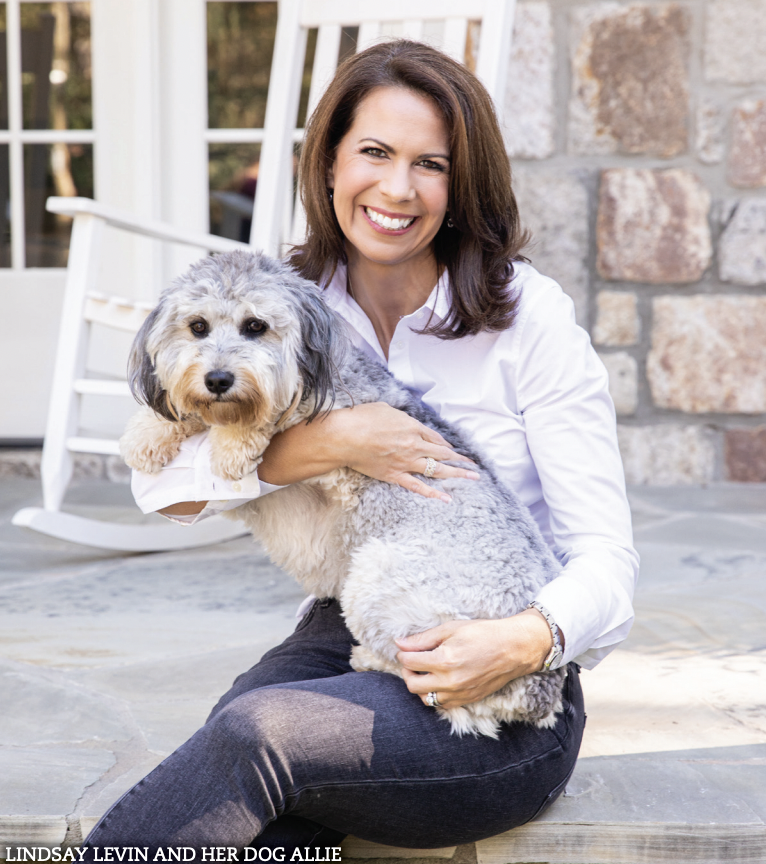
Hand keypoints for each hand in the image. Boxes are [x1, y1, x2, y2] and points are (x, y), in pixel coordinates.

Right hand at [259, 402, 478, 501]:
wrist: (345, 436)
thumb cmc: (362, 418)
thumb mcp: (386, 409)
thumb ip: (401, 418)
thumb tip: (406, 424)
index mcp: (413, 427)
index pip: (435, 437)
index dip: (445, 444)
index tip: (452, 449)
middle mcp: (414, 445)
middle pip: (443, 453)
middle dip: (460, 459)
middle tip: (473, 465)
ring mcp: (406, 462)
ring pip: (437, 469)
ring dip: (457, 474)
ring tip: (472, 478)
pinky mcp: (395, 475)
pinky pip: (418, 486)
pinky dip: (433, 493)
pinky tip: (447, 498)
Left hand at [395, 610, 554, 708]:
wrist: (514, 648)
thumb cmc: (483, 633)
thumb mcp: (451, 628)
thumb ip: (423, 638)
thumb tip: (399, 643)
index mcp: (445, 659)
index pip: (409, 661)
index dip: (403, 653)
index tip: (405, 648)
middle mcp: (450, 680)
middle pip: (412, 684)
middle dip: (407, 671)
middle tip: (412, 660)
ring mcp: (459, 693)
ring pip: (425, 698)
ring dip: (420, 685)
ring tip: (425, 671)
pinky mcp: (467, 700)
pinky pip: (441, 705)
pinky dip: (435, 695)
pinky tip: (438, 681)